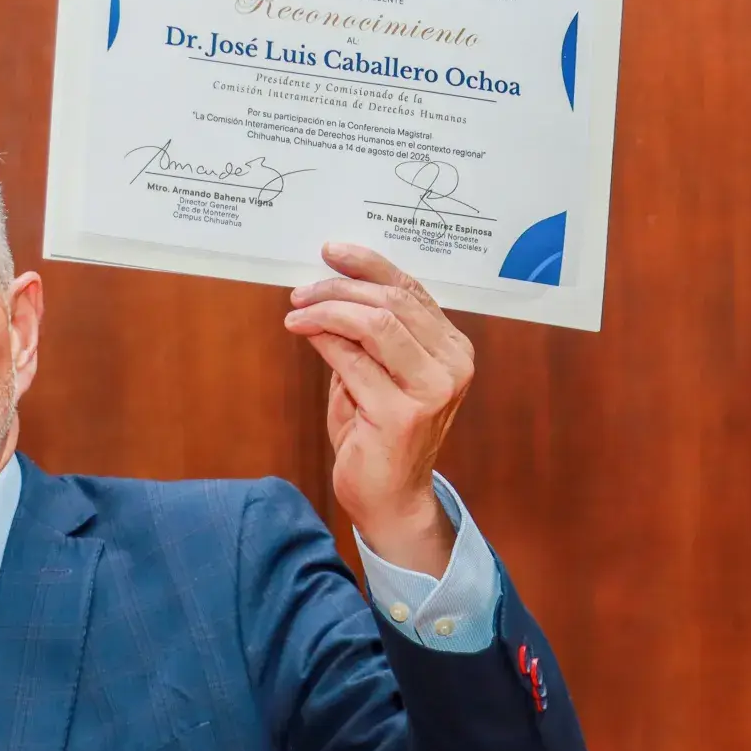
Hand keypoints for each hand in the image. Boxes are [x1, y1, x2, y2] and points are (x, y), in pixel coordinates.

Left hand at [285, 243, 473, 574]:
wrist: (390, 498)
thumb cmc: (379, 433)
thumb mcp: (377, 371)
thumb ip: (365, 331)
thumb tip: (328, 285)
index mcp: (454, 349)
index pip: (411, 289)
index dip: (369, 265)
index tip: (331, 251)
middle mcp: (453, 366)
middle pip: (392, 301)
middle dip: (340, 288)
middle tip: (301, 291)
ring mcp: (432, 391)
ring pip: (375, 323)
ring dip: (327, 310)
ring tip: (297, 312)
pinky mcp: (402, 415)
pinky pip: (353, 360)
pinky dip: (324, 340)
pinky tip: (304, 333)